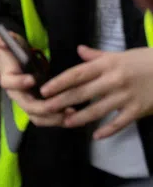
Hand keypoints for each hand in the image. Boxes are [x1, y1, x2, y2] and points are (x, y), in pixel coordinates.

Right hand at [0, 30, 62, 127]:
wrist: (11, 66)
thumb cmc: (12, 55)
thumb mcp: (8, 44)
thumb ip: (2, 40)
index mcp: (8, 78)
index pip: (10, 82)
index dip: (20, 82)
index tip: (31, 79)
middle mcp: (16, 94)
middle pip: (27, 106)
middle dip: (44, 107)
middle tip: (59, 105)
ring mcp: (27, 102)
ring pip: (37, 117)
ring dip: (53, 118)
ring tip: (70, 114)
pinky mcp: (37, 107)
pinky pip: (46, 118)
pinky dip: (58, 119)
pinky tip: (73, 115)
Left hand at [33, 45, 152, 138]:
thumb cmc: (145, 61)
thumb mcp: (120, 55)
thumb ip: (97, 56)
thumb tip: (79, 50)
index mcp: (107, 65)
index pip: (78, 74)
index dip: (59, 83)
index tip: (44, 90)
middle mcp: (114, 80)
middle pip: (83, 92)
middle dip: (62, 101)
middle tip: (45, 108)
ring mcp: (126, 96)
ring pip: (98, 109)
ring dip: (80, 117)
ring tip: (65, 123)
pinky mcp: (138, 109)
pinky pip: (120, 122)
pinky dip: (108, 130)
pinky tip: (96, 136)